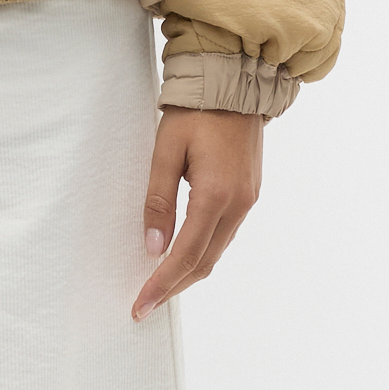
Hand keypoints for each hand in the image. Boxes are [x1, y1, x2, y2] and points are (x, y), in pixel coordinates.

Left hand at [134, 109, 262, 317]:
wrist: (236, 83)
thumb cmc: (196, 111)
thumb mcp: (165, 151)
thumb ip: (158, 201)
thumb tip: (153, 247)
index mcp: (216, 195)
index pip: (185, 255)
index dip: (161, 285)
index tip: (140, 305)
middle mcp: (238, 205)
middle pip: (203, 262)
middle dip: (173, 287)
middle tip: (144, 304)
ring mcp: (247, 201)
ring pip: (215, 252)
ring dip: (187, 272)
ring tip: (159, 286)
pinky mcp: (248, 194)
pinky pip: (224, 236)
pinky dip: (201, 253)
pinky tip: (182, 255)